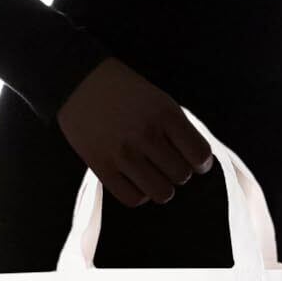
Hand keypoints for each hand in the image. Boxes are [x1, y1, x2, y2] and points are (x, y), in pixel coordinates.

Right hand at [56, 54, 213, 204]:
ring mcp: (123, 153)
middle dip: (179, 172)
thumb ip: (177, 128)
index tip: (196, 163)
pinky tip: (136, 181)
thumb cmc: (123, 90)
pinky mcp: (102, 167)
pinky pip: (133, 198)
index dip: (202, 164)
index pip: (200, 155)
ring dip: (161, 187)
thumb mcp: (159, 99)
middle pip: (182, 176)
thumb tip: (194, 161)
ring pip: (161, 193)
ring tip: (153, 175)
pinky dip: (139, 194)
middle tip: (167, 163)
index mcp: (166, 114)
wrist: (79, 82)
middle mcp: (147, 135)